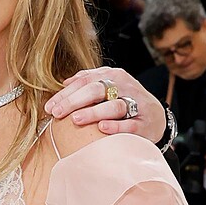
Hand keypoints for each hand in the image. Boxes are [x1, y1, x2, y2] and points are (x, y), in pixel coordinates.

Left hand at [45, 66, 165, 141]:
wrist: (156, 118)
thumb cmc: (126, 102)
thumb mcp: (110, 87)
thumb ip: (89, 82)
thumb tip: (64, 82)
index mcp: (113, 76)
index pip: (85, 81)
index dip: (66, 93)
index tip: (49, 106)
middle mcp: (125, 87)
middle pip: (96, 90)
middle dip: (74, 101)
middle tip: (56, 113)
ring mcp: (136, 104)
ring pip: (113, 106)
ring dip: (93, 112)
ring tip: (75, 119)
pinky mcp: (144, 124)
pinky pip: (129, 125)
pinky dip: (115, 126)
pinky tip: (101, 128)